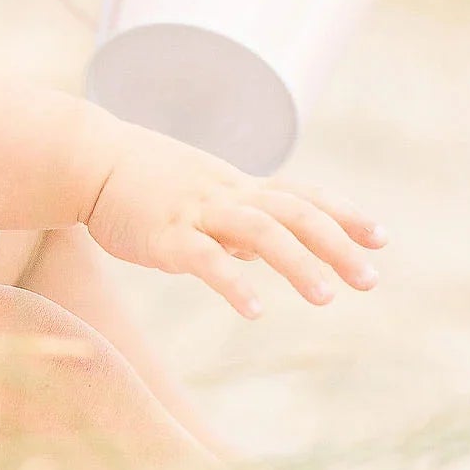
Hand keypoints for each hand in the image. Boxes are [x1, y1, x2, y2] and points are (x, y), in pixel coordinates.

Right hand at [84, 121, 387, 316]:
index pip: (303, 196)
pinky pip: (204, 258)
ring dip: (297, 262)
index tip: (381, 238)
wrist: (88, 159)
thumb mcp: (198, 195)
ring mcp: (196, 212)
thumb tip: (261, 250)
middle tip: (370, 280)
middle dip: (336, 243)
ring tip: (327, 298)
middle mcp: (226, 194)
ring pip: (258, 230)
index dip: (344, 215)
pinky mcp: (164, 235)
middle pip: (293, 212)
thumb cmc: (142, 180)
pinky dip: (232, 282)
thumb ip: (232, 220)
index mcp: (238, 186)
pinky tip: (254, 311)